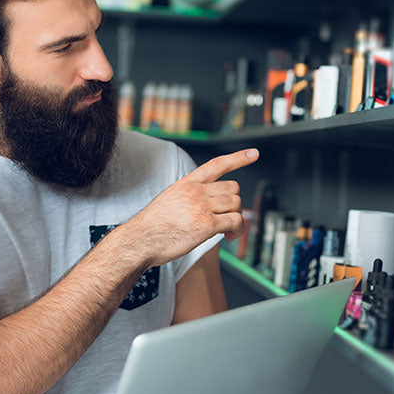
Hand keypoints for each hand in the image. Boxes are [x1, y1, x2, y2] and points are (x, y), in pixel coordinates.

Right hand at [122, 149, 258, 266]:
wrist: (140, 239)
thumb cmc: (153, 226)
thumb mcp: (170, 199)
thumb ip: (190, 197)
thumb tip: (211, 206)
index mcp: (187, 183)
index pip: (217, 164)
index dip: (238, 158)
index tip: (253, 154)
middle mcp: (196, 191)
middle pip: (233, 188)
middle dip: (234, 204)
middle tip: (226, 218)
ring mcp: (201, 206)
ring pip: (236, 204)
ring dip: (237, 218)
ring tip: (227, 230)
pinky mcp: (206, 224)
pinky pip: (235, 221)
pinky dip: (237, 230)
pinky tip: (228, 236)